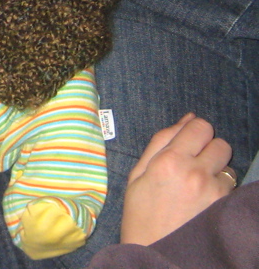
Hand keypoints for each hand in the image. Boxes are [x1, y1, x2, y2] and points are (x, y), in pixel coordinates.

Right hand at [121, 113, 234, 244]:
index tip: (188, 143)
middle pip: (220, 143)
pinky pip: (232, 188)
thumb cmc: (140, 212)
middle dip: (209, 150)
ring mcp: (214, 192)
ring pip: (229, 166)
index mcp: (169, 160)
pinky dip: (222, 191)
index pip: (200, 126)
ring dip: (217, 172)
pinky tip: (205, 202)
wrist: (154, 253)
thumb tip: (188, 118)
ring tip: (199, 188)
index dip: (195, 131)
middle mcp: (195, 172)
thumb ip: (162, 140)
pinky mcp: (225, 208)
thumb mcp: (138, 172)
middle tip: (194, 164)